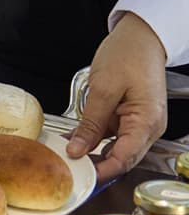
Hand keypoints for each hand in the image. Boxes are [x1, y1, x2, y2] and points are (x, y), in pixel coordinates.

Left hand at [66, 13, 167, 181]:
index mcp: (147, 121)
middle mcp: (148, 126)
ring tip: (66, 157)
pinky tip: (73, 141)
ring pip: (115, 148)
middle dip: (96, 167)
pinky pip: (111, 135)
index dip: (102, 171)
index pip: (125, 158)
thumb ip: (90, 123)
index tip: (81, 178)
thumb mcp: (103, 89)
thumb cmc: (129, 55)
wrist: (140, 36)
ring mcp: (140, 123)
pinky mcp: (129, 118)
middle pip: (122, 158)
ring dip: (92, 153)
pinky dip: (93, 139)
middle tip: (69, 171)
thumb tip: (77, 150)